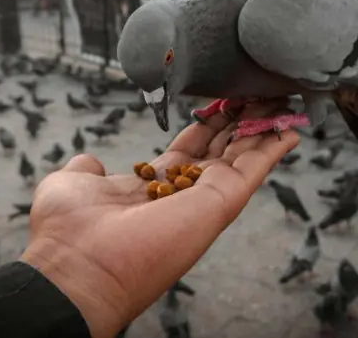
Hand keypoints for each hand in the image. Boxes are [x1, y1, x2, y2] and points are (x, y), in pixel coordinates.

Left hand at [21, 101, 299, 337]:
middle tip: (257, 89)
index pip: (190, 149)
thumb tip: (89, 162)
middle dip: (240, 118)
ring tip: (280, 96)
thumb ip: (86, 170)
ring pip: (243, 155)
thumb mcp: (72, 185)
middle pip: (222, 148)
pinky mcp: (220, 203)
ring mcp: (205, 199)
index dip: (208, 123)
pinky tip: (291, 126)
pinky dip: (274, 147)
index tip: (222, 99)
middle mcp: (184, 193)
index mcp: (154, 187)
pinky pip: (254, 169)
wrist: (77, 267)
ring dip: (262, 125)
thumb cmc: (67, 232)